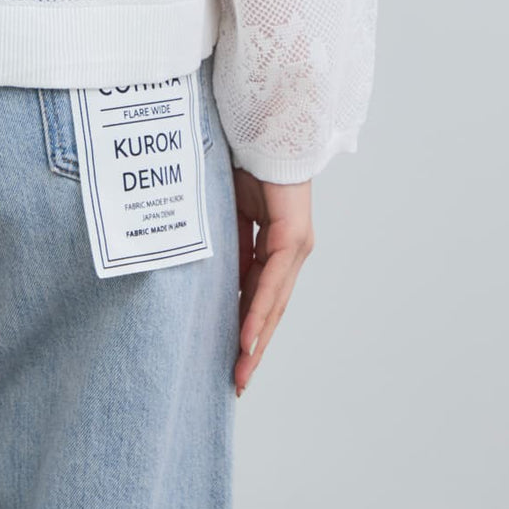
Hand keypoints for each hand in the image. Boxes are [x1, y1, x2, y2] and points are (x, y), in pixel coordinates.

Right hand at [232, 169, 313, 395]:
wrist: (265, 126)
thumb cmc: (244, 162)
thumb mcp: (227, 214)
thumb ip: (227, 245)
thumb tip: (213, 277)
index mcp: (275, 246)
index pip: (261, 297)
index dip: (247, 330)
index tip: (232, 359)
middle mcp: (291, 251)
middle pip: (272, 310)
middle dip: (253, 348)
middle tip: (236, 382)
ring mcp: (296, 245)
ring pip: (275, 303)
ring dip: (256, 339)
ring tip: (240, 370)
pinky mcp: (293, 236)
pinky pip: (273, 280)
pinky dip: (260, 310)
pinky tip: (248, 336)